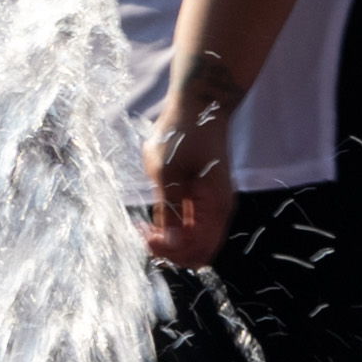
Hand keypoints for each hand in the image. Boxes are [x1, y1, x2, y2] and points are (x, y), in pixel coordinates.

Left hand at [143, 90, 234, 267]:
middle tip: (144, 235)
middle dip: (170, 251)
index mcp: (215, 208)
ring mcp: (211, 207)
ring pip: (193, 243)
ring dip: (170, 243)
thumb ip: (169, 210)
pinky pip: (190, 228)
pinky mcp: (202, 200)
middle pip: (197, 253)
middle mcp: (218, 212)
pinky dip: (172, 231)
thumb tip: (167, 242)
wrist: (199, 108)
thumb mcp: (167, 173)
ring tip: (146, 229)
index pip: (198, 250)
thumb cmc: (183, 135)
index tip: (146, 235)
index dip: (170, 251)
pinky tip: (155, 219)